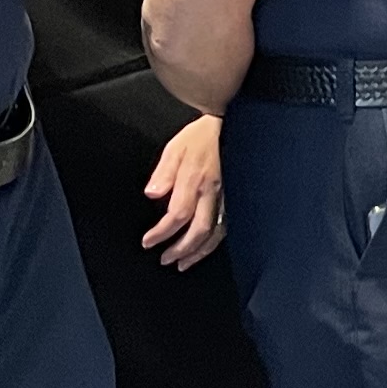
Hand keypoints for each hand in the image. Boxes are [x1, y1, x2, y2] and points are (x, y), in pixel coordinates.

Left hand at [141, 113, 226, 268]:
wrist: (236, 125)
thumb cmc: (204, 134)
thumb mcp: (176, 147)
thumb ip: (163, 172)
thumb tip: (151, 194)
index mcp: (196, 180)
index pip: (177, 215)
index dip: (161, 233)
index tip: (148, 242)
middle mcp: (213, 192)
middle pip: (198, 230)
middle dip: (180, 249)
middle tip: (165, 260)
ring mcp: (228, 196)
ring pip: (216, 232)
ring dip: (199, 251)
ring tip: (184, 263)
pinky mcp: (238, 197)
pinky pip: (228, 225)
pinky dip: (216, 241)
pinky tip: (207, 246)